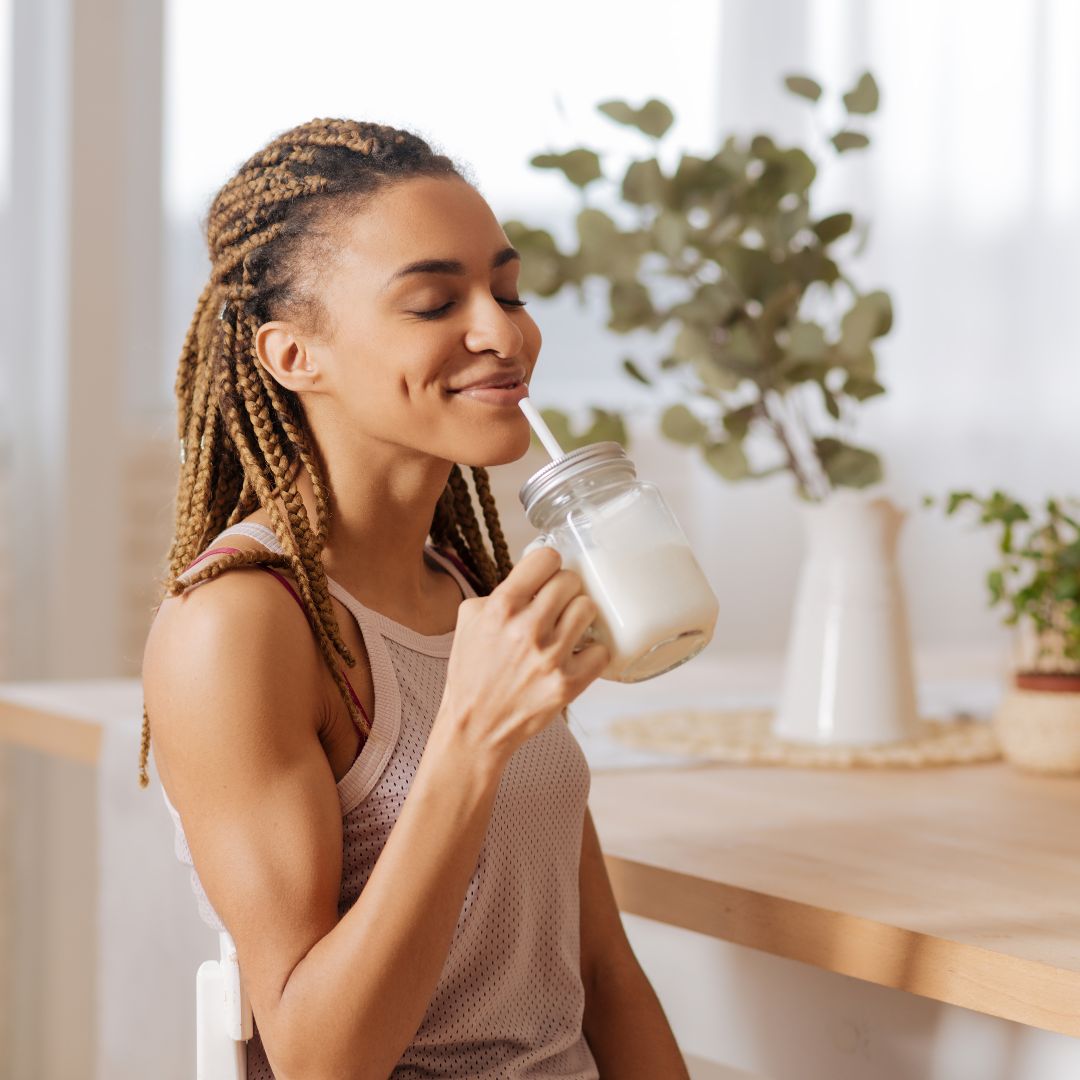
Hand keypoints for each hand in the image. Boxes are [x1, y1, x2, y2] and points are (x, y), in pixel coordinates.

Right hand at [434, 546, 608, 766]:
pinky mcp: (568, 683)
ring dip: (579, 617)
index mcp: (501, 607)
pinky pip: (601, 651)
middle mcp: (527, 628)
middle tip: (557, 605)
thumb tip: (531, 577)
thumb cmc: (472, 671)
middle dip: (564, 590)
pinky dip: (592, 653)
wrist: (474, 726)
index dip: (548, 565)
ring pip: (588, 609)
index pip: (546, 559)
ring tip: (568, 628)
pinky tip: (576, 656)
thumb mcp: (469, 619)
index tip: (546, 576)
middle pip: (571, 581)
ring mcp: (550, 657)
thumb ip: (499, 592)